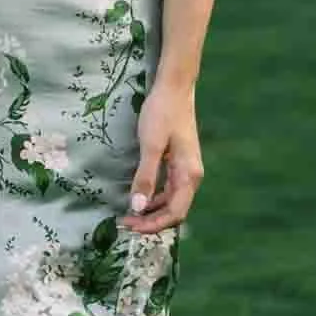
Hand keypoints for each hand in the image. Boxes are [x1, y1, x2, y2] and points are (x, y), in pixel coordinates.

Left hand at [124, 74, 199, 234]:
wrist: (174, 89)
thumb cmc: (162, 114)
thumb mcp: (150, 146)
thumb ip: (145, 177)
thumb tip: (137, 207)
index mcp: (189, 175)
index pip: (175, 213)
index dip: (153, 224)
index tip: (130, 226)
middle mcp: (191, 177)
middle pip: (174, 211)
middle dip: (151, 221)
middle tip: (124, 223)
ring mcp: (186, 170)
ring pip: (171, 202)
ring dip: (151, 211)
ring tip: (128, 214)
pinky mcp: (178, 164)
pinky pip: (168, 189)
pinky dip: (154, 198)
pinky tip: (138, 198)